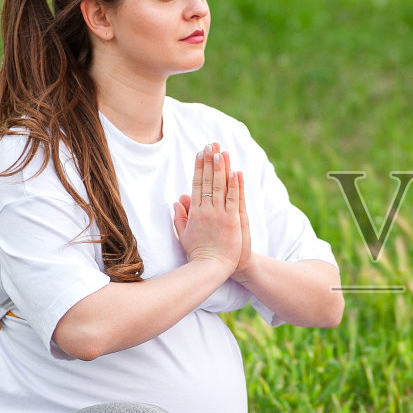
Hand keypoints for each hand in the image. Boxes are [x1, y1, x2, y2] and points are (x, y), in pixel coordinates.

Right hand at [172, 143, 249, 277]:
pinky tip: (235, 171)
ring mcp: (220, 214)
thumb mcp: (183, 234)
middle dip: (209, 161)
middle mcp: (206, 210)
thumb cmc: (198, 253)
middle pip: (208, 180)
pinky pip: (234, 198)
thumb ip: (180, 217)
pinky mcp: (233, 220)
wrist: (210, 268)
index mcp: (195, 212)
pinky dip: (235, 185)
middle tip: (211, 144)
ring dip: (221, 167)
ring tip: (221, 151)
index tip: (200, 153)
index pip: (197, 184)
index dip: (199, 167)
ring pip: (220, 186)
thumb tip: (177, 200)